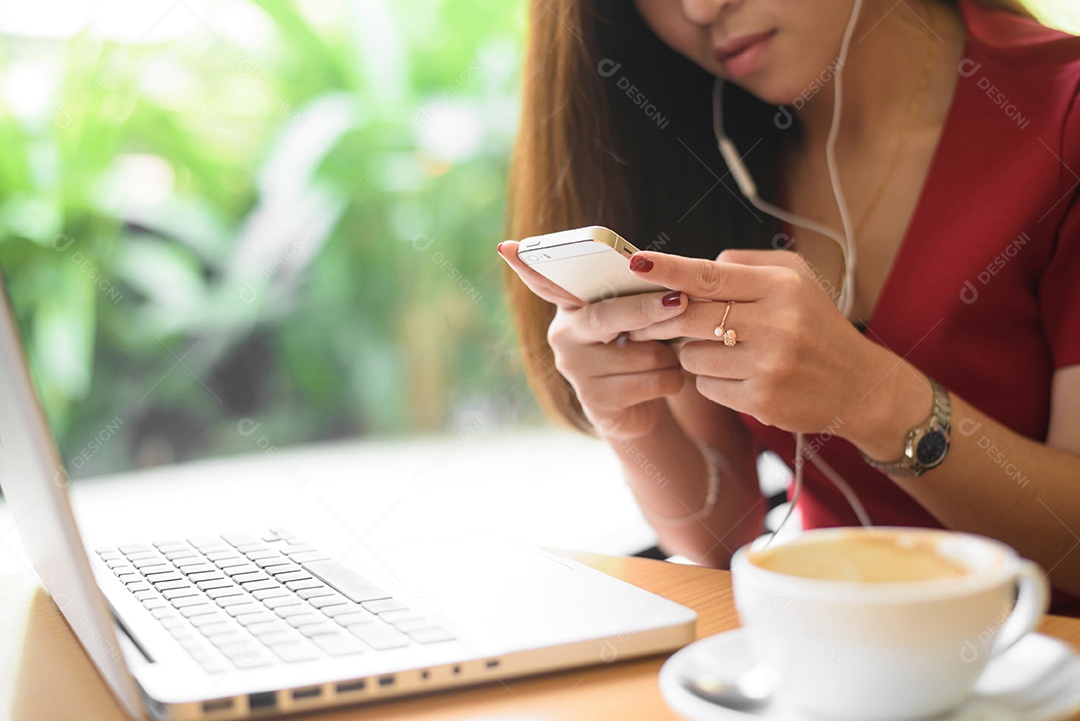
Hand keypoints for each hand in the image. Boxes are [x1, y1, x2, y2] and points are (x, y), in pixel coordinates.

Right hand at [498, 241, 688, 438]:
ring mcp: (575, 370)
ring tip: (668, 355)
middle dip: (646, 309)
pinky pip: (651, 381)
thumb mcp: (635, 315)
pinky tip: (664, 380)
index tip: (509, 247)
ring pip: (640, 353)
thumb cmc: (640, 345)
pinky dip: (672, 379)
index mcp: (571, 304)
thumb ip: (637, 293)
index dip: (528, 266)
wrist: (640, 406)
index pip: (545, 280)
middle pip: (605, 317)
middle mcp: (564, 334)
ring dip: (669, 354)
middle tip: (679, 300)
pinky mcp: (596, 402)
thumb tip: (680, 275)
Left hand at [625, 249, 900, 437]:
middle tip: (647, 323)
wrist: (859, 386)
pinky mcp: (762, 400)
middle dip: (661, 321)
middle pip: (689, 317)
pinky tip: (739, 377)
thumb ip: (744, 266)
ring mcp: (769, 364)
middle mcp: (776, 323)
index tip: (636, 262)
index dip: (668, 269)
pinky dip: (713, 381)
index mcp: (781, 286)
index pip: (710, 275)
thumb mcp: (795, 280)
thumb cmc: (816, 325)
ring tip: (726, 352)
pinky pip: (707, 387)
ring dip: (695, 354)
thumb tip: (693, 268)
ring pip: (692, 356)